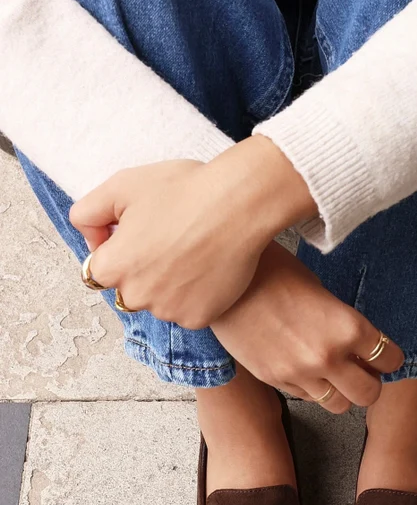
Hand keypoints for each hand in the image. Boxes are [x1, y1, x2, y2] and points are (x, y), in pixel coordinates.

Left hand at [69, 137, 317, 328]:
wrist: (240, 205)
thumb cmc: (184, 190)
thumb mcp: (122, 185)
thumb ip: (88, 213)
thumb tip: (93, 242)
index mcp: (113, 267)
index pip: (101, 270)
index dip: (120, 249)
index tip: (141, 233)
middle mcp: (136, 296)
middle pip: (131, 289)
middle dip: (143, 270)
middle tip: (171, 240)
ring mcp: (168, 311)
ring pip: (160, 302)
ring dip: (169, 285)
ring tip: (193, 252)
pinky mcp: (198, 318)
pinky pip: (188, 312)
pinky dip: (195, 296)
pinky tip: (207, 268)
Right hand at [211, 241, 403, 412]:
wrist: (224, 280)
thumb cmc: (274, 272)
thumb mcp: (321, 291)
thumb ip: (343, 322)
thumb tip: (358, 344)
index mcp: (348, 327)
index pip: (391, 360)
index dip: (390, 357)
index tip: (384, 353)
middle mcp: (327, 357)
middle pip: (369, 394)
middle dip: (370, 382)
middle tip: (362, 369)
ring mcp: (299, 373)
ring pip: (339, 405)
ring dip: (342, 392)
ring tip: (333, 373)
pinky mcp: (275, 380)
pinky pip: (307, 398)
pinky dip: (312, 388)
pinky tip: (304, 366)